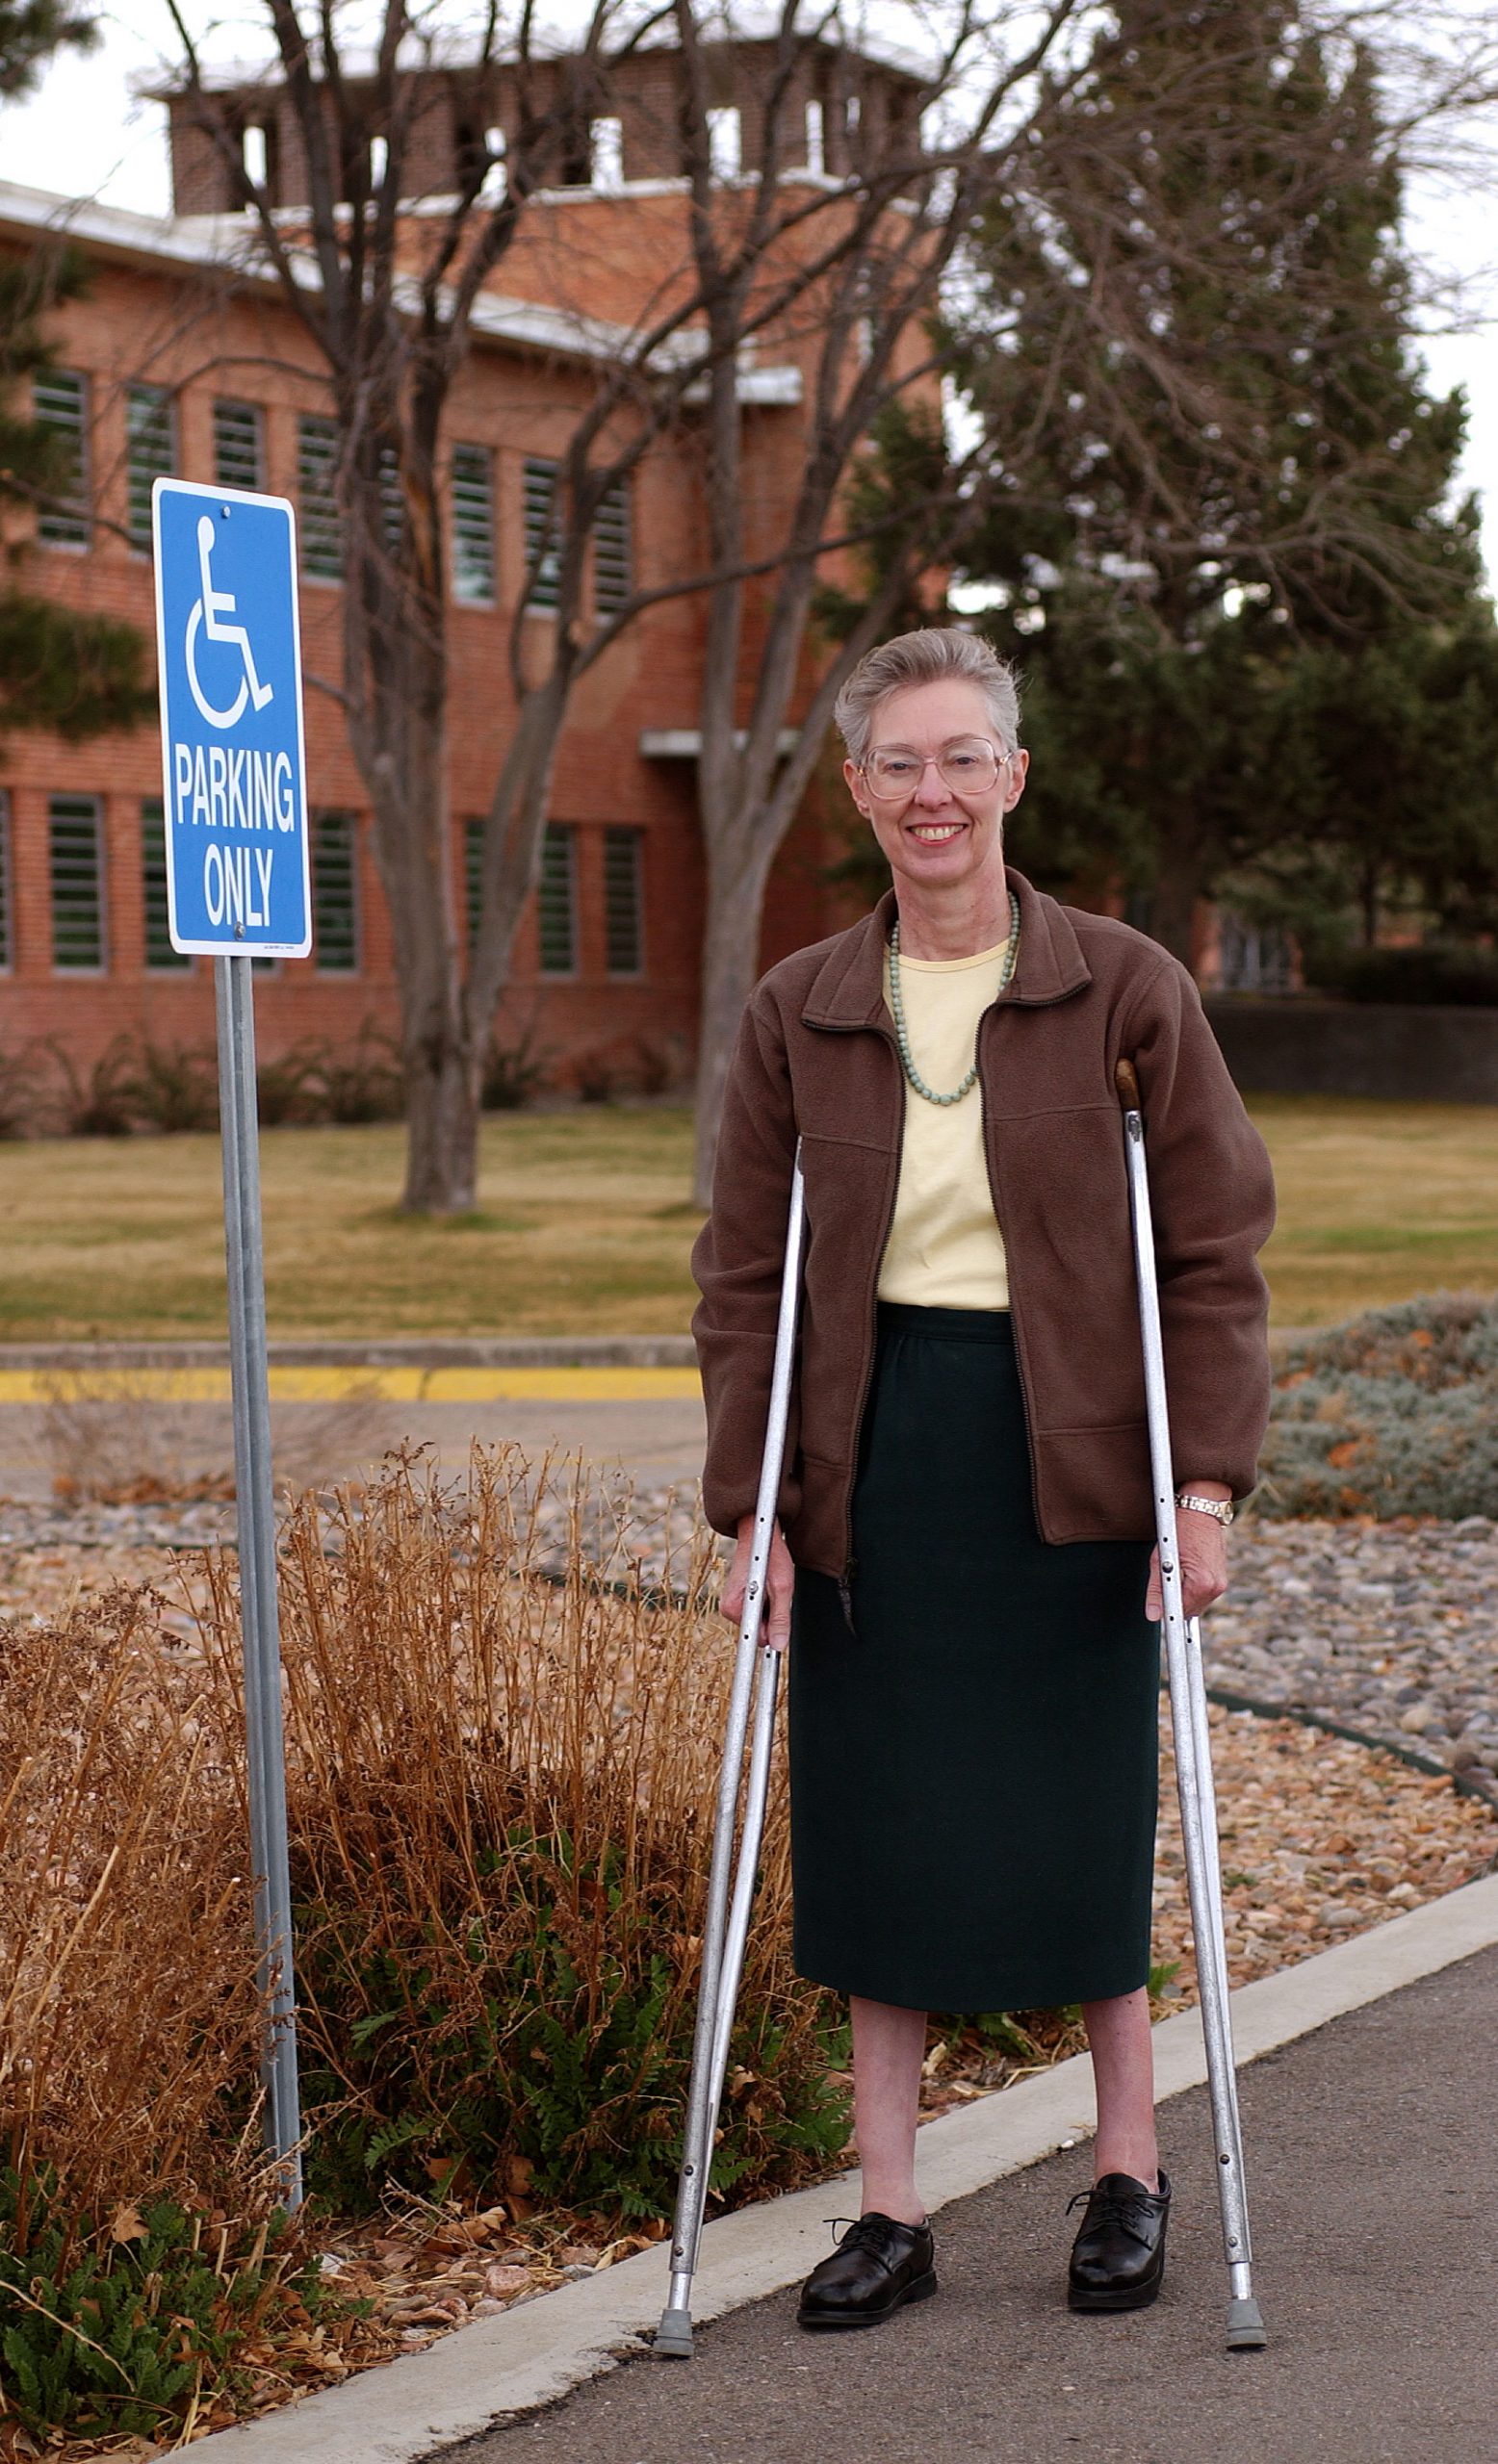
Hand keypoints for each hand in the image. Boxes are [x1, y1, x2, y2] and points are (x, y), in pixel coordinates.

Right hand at [721, 1512, 795, 1652]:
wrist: (759, 1534)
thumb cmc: (769, 1555)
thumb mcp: (782, 1587)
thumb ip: (780, 1618)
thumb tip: (779, 1644)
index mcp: (734, 1607)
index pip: (755, 1638)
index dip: (771, 1636)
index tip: (781, 1637)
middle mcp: (729, 1608)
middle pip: (758, 1630)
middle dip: (772, 1618)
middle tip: (778, 1594)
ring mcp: (733, 1605)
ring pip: (759, 1622)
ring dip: (770, 1610)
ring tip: (773, 1587)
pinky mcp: (739, 1601)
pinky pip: (757, 1613)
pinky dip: (767, 1605)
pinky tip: (768, 1587)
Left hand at [1146, 1507, 1228, 1621]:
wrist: (1201, 1509)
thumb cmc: (1180, 1529)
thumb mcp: (1161, 1559)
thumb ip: (1156, 1589)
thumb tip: (1153, 1614)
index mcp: (1202, 1583)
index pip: (1181, 1612)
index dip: (1167, 1613)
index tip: (1158, 1613)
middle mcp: (1216, 1586)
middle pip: (1190, 1610)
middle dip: (1175, 1603)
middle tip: (1162, 1587)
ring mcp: (1221, 1582)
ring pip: (1197, 1603)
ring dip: (1184, 1596)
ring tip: (1174, 1575)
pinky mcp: (1222, 1578)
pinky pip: (1204, 1593)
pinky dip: (1192, 1589)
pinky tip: (1185, 1573)